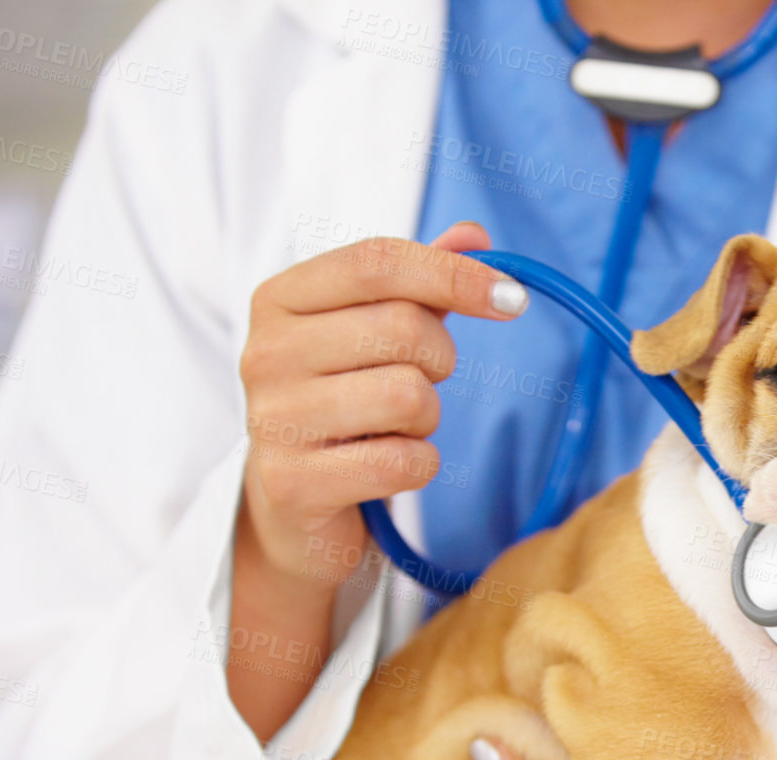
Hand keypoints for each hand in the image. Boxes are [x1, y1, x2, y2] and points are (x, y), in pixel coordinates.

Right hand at [227, 222, 523, 739]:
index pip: (379, 261)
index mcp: (280, 298)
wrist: (291, 505)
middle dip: (440, 360)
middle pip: (405, 328)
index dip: (454, 274)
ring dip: (427, 417)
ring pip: (409, 396)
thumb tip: (476, 237)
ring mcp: (273, 419)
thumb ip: (422, 281)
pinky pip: (404, 463)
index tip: (511, 299)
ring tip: (396, 427)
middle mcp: (265, 352)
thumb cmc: (342, 402)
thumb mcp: (373, 331)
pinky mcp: (294, 483)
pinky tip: (388, 465)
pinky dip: (419, 465)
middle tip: (421, 381)